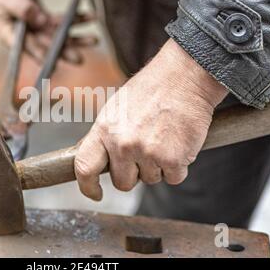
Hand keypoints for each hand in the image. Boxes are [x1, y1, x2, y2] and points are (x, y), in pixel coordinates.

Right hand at [0, 0, 96, 64]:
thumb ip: (20, 7)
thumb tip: (38, 18)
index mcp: (10, 35)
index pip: (27, 48)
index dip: (40, 56)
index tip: (54, 66)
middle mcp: (25, 36)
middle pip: (46, 46)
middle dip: (64, 52)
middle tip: (80, 59)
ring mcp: (35, 29)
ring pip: (57, 36)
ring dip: (76, 38)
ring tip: (94, 40)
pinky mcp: (44, 20)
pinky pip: (61, 21)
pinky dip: (76, 19)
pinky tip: (89, 18)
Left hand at [74, 39, 227, 200]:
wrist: (185, 76)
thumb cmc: (152, 88)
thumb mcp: (117, 107)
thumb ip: (106, 135)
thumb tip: (97, 158)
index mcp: (105, 129)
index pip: (84, 167)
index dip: (87, 186)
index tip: (95, 193)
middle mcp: (122, 144)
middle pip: (122, 183)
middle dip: (134, 173)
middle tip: (145, 152)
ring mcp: (147, 153)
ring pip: (150, 180)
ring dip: (158, 167)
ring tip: (163, 138)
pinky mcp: (172, 159)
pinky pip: (174, 178)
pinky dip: (178, 166)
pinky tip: (178, 143)